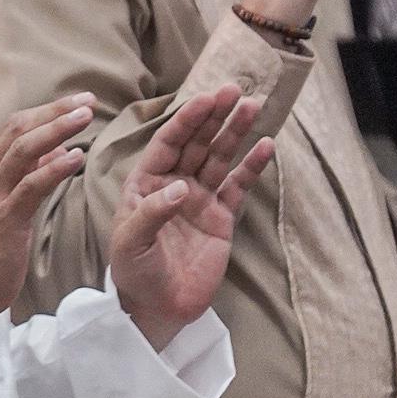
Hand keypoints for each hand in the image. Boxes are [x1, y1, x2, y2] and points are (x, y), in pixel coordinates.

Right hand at [0, 94, 92, 328]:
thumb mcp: (0, 206)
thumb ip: (25, 177)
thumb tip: (56, 151)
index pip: (12, 127)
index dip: (45, 111)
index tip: (75, 102)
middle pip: (18, 129)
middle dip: (54, 111)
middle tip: (86, 100)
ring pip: (23, 150)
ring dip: (57, 129)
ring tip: (85, 117)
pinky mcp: (3, 219)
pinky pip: (31, 186)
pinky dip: (54, 169)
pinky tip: (76, 158)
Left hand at [109, 85, 276, 349]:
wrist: (158, 308)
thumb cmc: (134, 272)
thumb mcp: (131, 242)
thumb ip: (152, 213)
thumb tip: (180, 187)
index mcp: (145, 184)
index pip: (167, 144)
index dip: (186, 120)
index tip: (205, 99)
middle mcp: (173, 185)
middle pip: (197, 143)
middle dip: (214, 117)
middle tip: (234, 89)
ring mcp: (200, 200)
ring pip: (219, 158)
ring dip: (235, 133)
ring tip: (253, 106)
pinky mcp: (221, 218)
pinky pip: (238, 187)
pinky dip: (251, 167)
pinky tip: (265, 146)